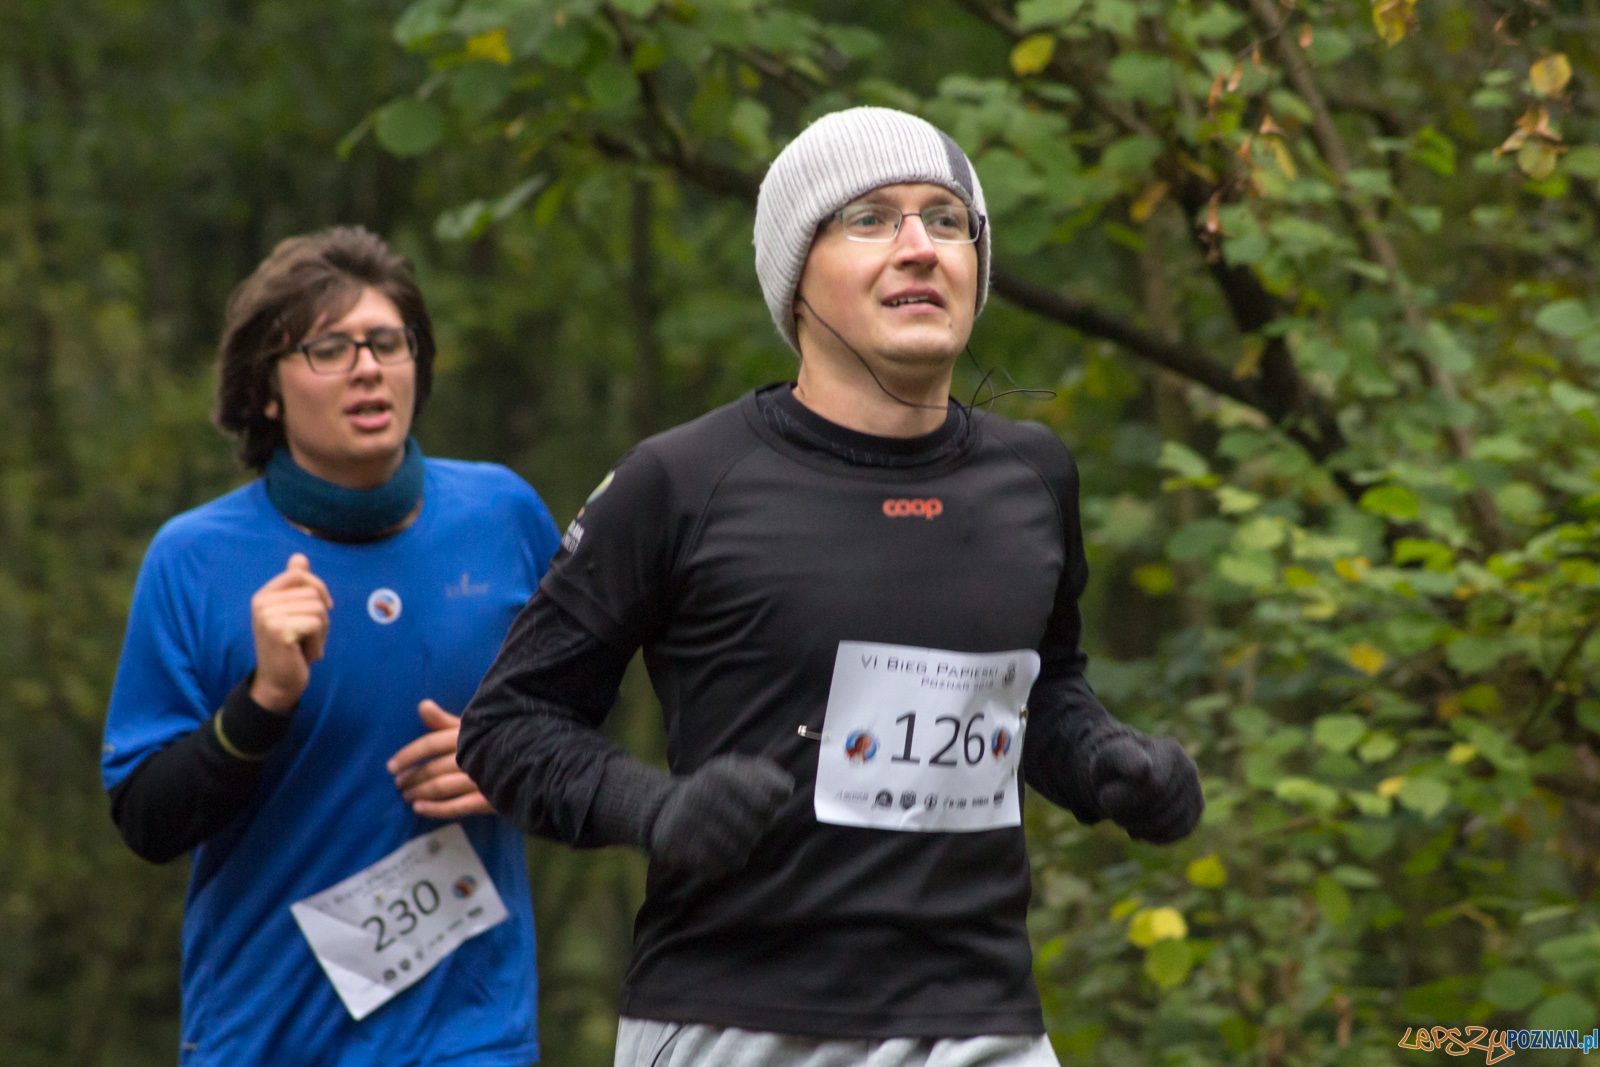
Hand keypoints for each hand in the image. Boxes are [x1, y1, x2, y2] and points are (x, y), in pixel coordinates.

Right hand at [249, 553, 331, 712]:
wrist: (278, 682)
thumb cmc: (291, 647)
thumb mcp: (294, 613)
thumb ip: (295, 585)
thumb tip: (299, 557)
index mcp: (264, 595)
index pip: (299, 574)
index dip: (318, 589)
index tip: (323, 607)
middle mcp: (261, 603)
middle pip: (313, 593)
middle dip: (322, 616)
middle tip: (310, 636)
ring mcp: (268, 617)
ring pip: (318, 609)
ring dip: (322, 631)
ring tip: (307, 645)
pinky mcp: (279, 631)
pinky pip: (317, 624)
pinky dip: (319, 642)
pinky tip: (307, 654)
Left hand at [387, 700, 494, 818]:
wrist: (533, 762)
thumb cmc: (496, 741)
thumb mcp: (473, 727)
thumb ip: (444, 721)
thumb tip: (422, 705)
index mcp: (467, 735)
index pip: (431, 744)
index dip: (408, 755)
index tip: (391, 766)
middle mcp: (472, 755)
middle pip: (432, 768)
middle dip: (411, 777)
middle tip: (398, 784)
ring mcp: (480, 778)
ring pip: (441, 787)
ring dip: (419, 793)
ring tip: (407, 797)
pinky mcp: (488, 798)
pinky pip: (457, 807)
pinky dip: (435, 809)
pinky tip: (420, 808)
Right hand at [649, 754, 793, 876]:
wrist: (667, 808)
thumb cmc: (717, 790)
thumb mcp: (739, 771)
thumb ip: (768, 776)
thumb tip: (786, 790)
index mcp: (721, 774)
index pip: (766, 804)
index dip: (769, 811)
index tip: (761, 808)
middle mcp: (702, 795)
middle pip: (754, 831)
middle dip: (755, 831)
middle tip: (746, 826)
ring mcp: (689, 823)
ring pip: (738, 854)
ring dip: (741, 850)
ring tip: (733, 839)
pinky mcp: (678, 848)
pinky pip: (717, 868)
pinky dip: (723, 864)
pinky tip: (717, 852)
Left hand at [1090, 733, 1203, 843]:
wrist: (1126, 775)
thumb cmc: (1115, 766)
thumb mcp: (1109, 758)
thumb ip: (1122, 760)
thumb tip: (1143, 769)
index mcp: (1168, 748)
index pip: (1153, 786)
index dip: (1126, 798)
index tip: (1105, 795)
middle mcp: (1188, 766)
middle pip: (1158, 806)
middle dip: (1127, 814)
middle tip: (1110, 808)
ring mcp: (1195, 788)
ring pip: (1167, 823)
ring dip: (1138, 826)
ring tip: (1124, 815)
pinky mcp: (1196, 809)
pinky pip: (1177, 833)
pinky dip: (1153, 835)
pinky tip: (1139, 827)